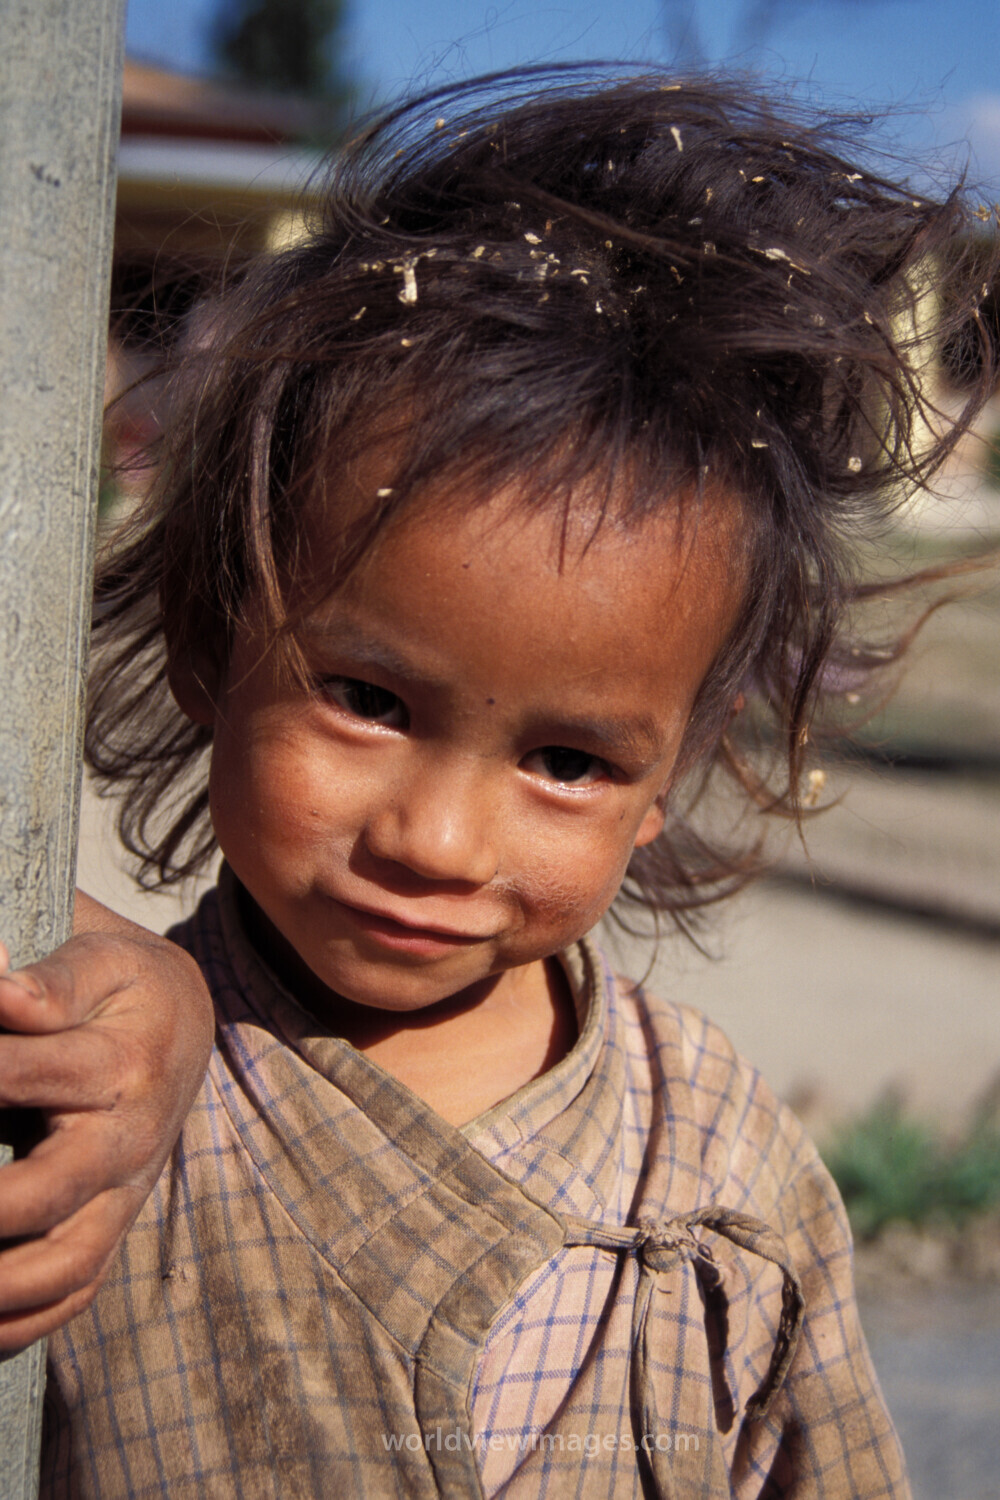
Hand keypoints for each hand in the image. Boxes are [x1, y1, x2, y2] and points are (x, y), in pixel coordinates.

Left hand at [0, 894, 212, 1351]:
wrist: (184, 1022)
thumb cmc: (124, 986)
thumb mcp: (100, 960)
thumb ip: (50, 981)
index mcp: (121, 1061)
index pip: (23, 1072)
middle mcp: (128, 1137)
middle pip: (53, 1191)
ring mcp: (124, 1190)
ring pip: (69, 1264)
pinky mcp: (113, 1221)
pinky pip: (75, 1290)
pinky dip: (20, 1322)